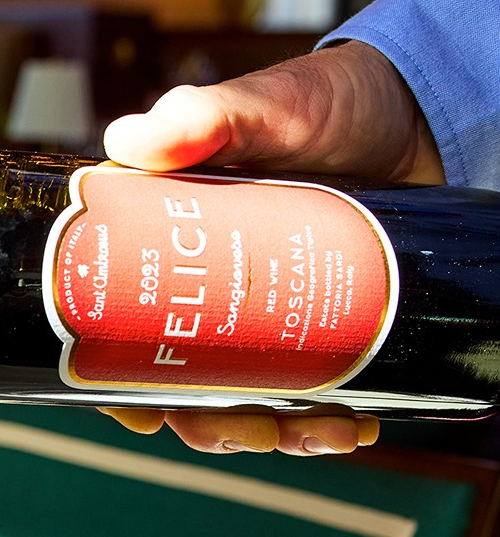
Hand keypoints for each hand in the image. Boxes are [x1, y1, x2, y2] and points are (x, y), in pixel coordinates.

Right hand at [96, 41, 441, 454]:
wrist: (422, 115)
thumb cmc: (328, 103)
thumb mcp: (264, 107)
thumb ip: (204, 118)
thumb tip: (128, 141)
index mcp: (161, 246)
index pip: (115, 328)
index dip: (114, 383)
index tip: (139, 416)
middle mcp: (204, 290)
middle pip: (180, 382)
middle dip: (212, 423)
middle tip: (252, 429)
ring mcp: (262, 314)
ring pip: (244, 397)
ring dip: (272, 433)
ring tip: (322, 432)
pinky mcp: (318, 326)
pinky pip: (307, 390)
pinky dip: (324, 419)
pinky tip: (353, 426)